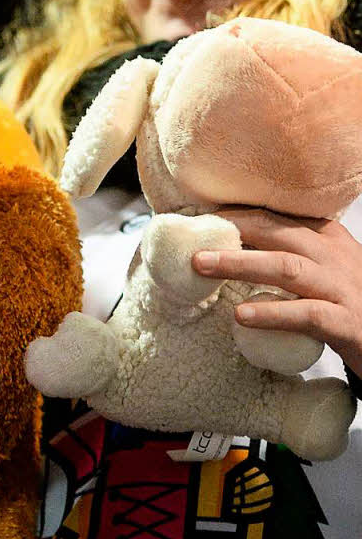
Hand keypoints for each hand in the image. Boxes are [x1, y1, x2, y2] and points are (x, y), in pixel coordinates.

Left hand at [192, 207, 361, 380]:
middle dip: (231, 230)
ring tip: (201, 265)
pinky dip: (272, 313)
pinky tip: (242, 316)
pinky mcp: (346, 324)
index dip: (237, 215)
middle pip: (276, 232)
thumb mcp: (324, 269)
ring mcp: (341, 288)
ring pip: (285, 267)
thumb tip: (233, 250)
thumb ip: (289, 253)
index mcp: (327, 237)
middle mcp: (334, 256)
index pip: (276, 216)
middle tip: (192, 237)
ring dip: (239, 264)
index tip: (201, 217)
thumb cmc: (351, 302)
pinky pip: (306, 315)